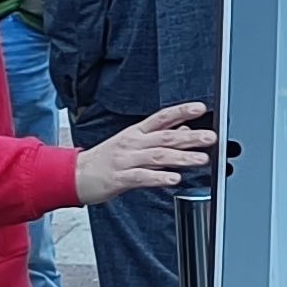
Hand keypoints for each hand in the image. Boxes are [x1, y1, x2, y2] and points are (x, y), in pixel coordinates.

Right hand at [73, 101, 212, 205]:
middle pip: (165, 137)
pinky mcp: (120, 178)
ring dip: (182, 157)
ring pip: (158, 156)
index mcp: (136, 133)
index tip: (201, 108)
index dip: (182, 111)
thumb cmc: (106, 159)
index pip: (162, 117)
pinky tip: (174, 178)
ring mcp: (126, 160)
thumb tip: (184, 128)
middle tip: (211, 137)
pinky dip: (159, 177)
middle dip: (191, 137)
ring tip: (201, 159)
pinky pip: (143, 177)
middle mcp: (132, 143)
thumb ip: (158, 137)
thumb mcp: (132, 142)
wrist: (75, 174)